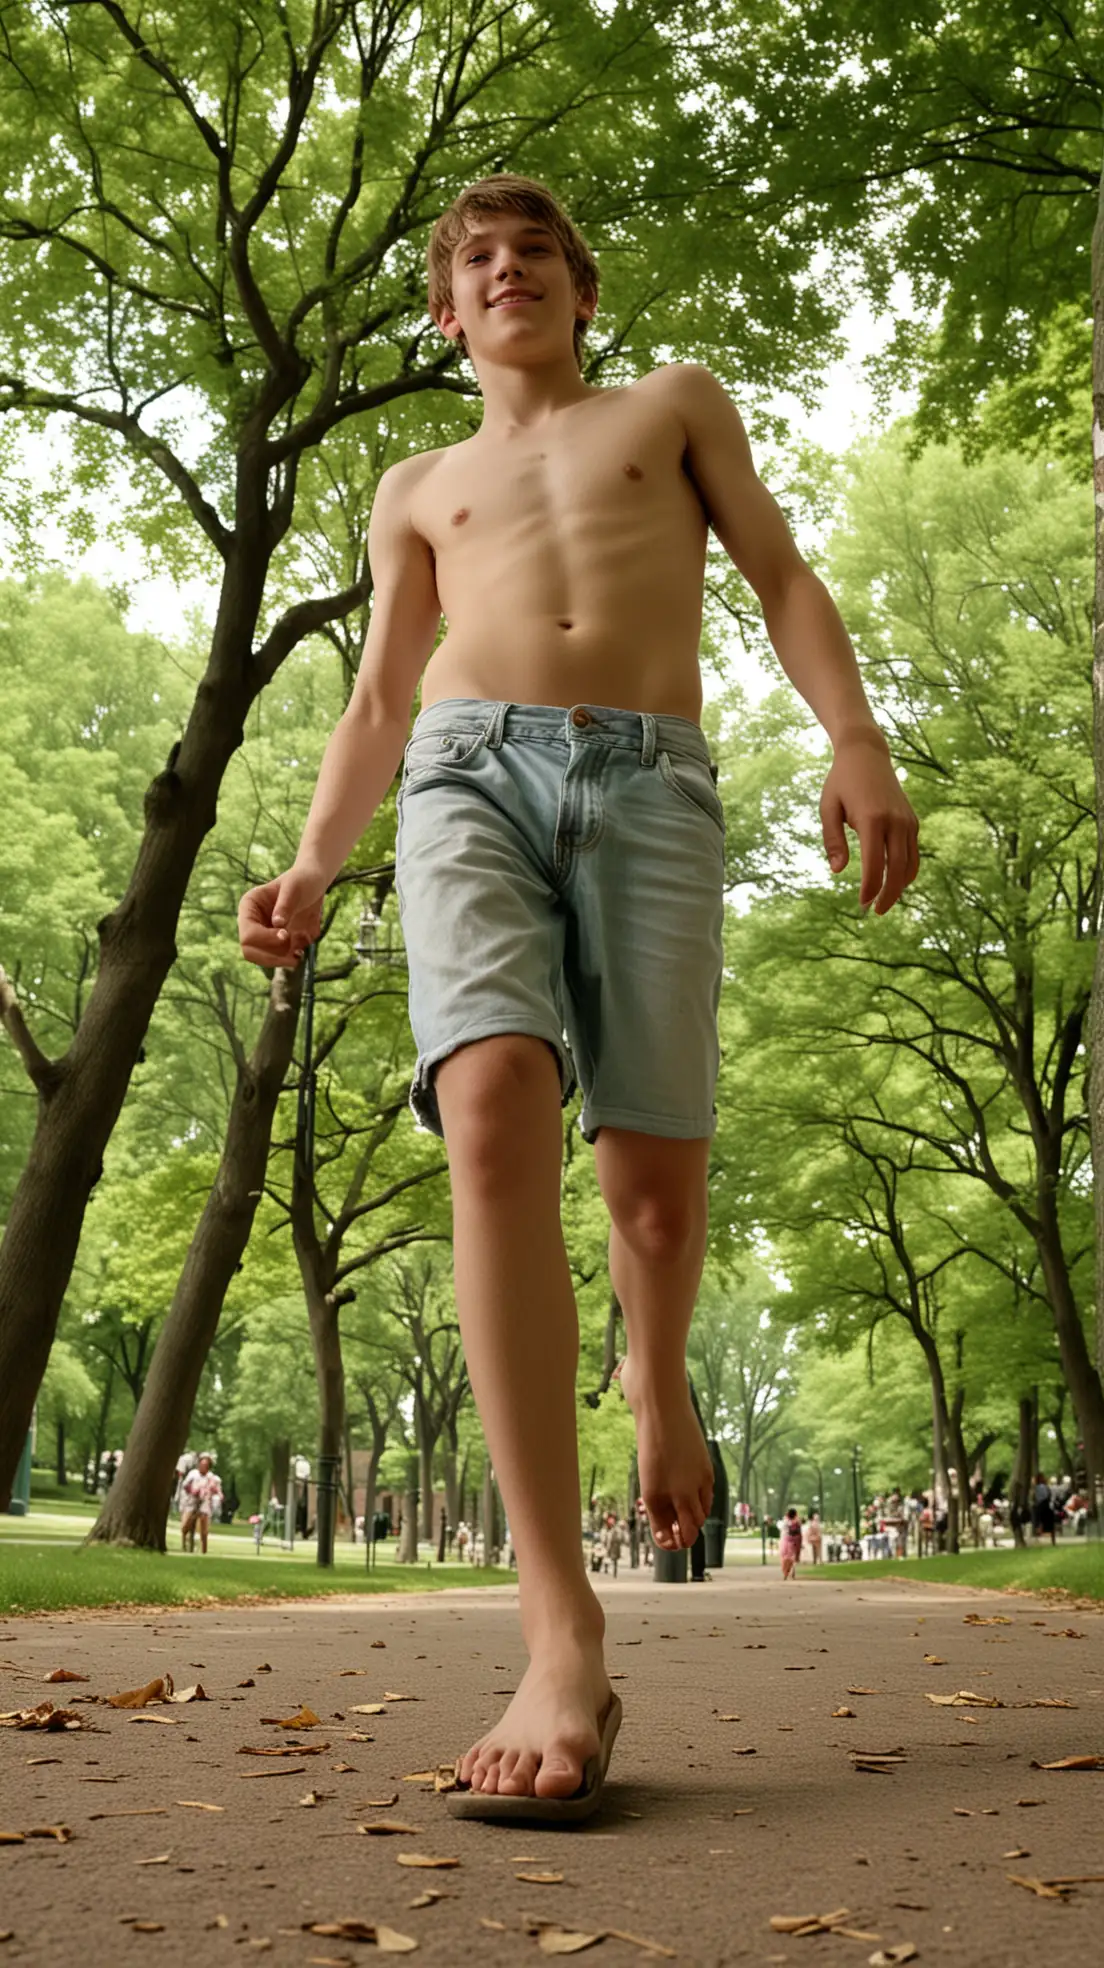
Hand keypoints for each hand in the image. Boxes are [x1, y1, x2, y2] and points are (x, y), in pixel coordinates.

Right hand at [238, 866, 324, 966]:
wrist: (314, 884)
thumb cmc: (302, 880)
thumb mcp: (294, 887)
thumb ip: (285, 905)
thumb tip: (277, 924)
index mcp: (249, 907)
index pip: (248, 934)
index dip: (266, 939)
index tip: (287, 935)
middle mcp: (251, 923)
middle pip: (250, 952)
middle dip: (272, 957)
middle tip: (295, 955)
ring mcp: (263, 934)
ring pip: (262, 959)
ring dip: (281, 960)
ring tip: (299, 954)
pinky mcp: (276, 942)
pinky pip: (277, 959)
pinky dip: (288, 959)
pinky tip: (300, 953)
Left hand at [820, 730, 919, 914]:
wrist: (866, 754)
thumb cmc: (841, 782)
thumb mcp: (828, 808)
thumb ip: (832, 840)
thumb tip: (837, 871)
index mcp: (872, 820)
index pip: (874, 865)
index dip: (870, 888)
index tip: (862, 904)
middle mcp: (895, 822)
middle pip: (897, 870)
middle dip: (888, 894)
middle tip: (875, 912)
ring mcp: (907, 821)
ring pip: (910, 864)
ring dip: (900, 886)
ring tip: (884, 901)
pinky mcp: (912, 820)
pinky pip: (913, 852)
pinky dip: (906, 870)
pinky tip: (894, 881)